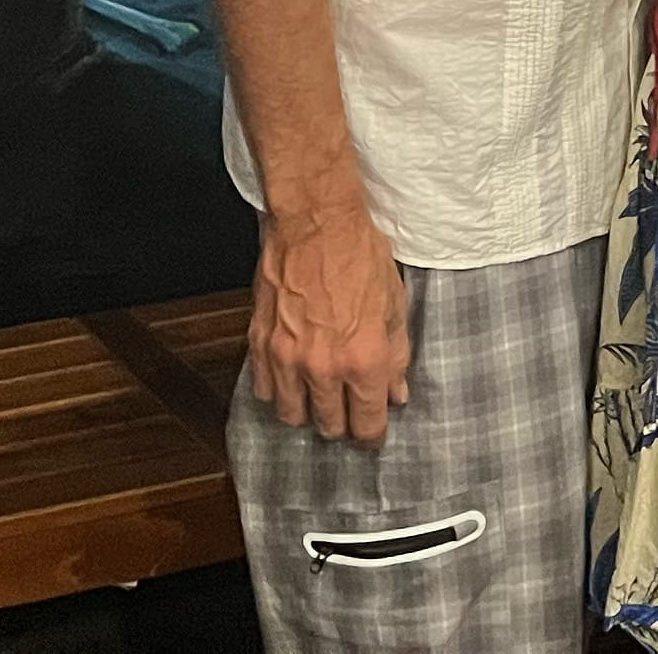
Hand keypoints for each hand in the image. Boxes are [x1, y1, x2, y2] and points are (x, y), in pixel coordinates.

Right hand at [250, 200, 413, 444]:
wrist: (316, 221)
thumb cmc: (360, 254)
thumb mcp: (394, 303)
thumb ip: (397, 355)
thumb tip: (396, 393)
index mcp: (364, 359)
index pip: (367, 425)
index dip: (373, 435)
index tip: (373, 435)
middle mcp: (323, 367)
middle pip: (330, 426)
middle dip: (343, 423)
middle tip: (348, 407)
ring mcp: (287, 358)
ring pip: (293, 416)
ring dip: (308, 411)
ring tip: (318, 395)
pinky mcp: (261, 343)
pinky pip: (265, 389)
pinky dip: (278, 390)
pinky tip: (290, 377)